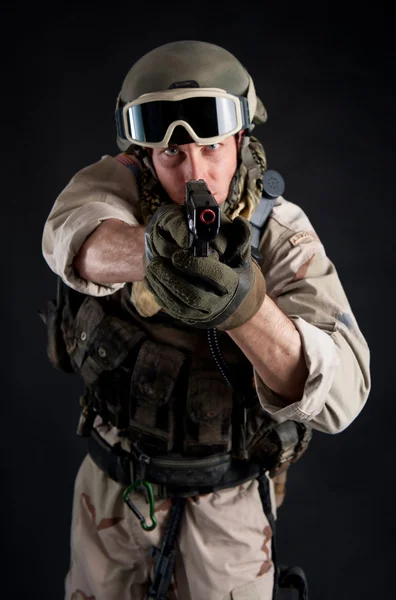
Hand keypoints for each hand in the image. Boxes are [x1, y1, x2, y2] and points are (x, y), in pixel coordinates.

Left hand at [145, 209, 265, 329]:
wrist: (237, 303)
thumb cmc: (236, 271)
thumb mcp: (242, 255)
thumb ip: (240, 237)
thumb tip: (239, 221)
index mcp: (234, 284)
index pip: (216, 276)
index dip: (196, 265)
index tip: (177, 254)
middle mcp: (220, 303)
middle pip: (194, 296)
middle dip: (173, 279)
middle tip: (156, 262)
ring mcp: (205, 314)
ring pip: (180, 306)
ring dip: (162, 287)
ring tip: (151, 268)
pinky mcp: (192, 319)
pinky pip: (173, 311)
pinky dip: (160, 296)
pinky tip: (151, 280)